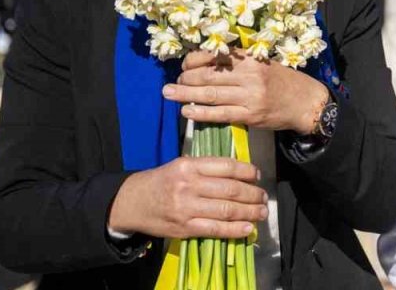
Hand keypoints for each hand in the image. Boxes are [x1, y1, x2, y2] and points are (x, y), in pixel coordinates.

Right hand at [107, 157, 266, 239]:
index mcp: (189, 166)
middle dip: (253, 194)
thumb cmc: (161, 181)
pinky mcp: (184, 228)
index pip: (226, 166)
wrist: (132, 202)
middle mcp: (188, 185)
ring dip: (249, 212)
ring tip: (261, 212)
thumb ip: (207, 168)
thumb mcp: (181, 166)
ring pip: (226, 210)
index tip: (257, 176)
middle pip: (231, 190)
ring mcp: (186, 208)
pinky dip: (234, 230)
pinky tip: (247, 228)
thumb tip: (240, 172)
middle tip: (263, 197)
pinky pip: (215, 229)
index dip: (247, 172)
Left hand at [163, 50, 329, 133]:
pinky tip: (187, 112)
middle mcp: (249, 75)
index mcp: (251, 59)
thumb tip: (207, 62)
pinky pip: (220, 114)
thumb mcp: (264, 63)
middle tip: (171, 83)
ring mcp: (250, 96)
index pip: (214, 56)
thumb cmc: (284, 81)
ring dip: (186, 94)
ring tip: (169, 94)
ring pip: (210, 94)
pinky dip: (201, 113)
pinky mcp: (250, 115)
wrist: (306, 102)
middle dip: (185, 79)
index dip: (194, 60)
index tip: (184, 65)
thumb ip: (240, 62)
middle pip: (208, 75)